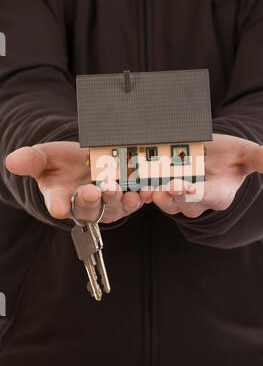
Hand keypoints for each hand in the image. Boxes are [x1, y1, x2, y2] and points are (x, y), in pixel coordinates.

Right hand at [5, 141, 142, 223]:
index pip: (59, 204)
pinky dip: (141, 197)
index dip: (60, 206)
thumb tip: (11, 161)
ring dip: (119, 201)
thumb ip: (31, 160)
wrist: (83, 160)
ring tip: (124, 192)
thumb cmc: (60, 163)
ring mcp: (106, 203)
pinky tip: (147, 190)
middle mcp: (85, 205)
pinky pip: (134, 201)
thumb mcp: (44, 157)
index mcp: (61, 198)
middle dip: (92, 200)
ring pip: (113, 207)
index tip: (60, 206)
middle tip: (94, 189)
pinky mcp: (125, 197)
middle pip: (89, 208)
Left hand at [140, 134, 262, 217]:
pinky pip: (147, 190)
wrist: (209, 153)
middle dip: (169, 198)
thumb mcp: (247, 153)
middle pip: (180, 203)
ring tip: (140, 187)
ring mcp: (175, 195)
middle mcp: (195, 200)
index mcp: (218, 194)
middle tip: (157, 189)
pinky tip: (128, 178)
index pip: (207, 197)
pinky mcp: (159, 187)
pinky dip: (138, 186)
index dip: (194, 194)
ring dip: (150, 195)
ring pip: (162, 200)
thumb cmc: (230, 156)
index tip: (182, 188)